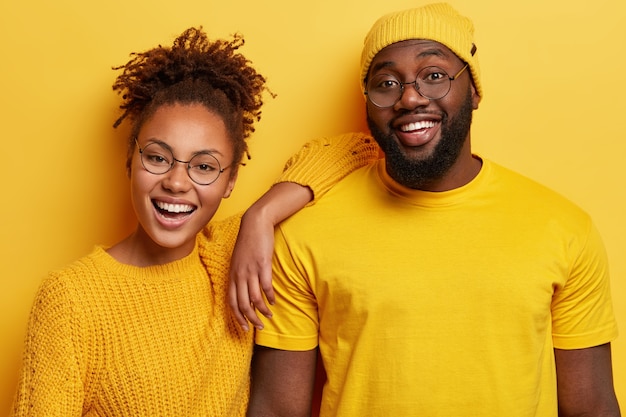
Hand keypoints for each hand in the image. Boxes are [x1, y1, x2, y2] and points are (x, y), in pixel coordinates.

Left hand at [228, 210, 274, 331]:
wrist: (255, 223)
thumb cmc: (248, 242)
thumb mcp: (238, 260)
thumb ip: (240, 275)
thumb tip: (245, 290)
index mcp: (232, 275)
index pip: (231, 302)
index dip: (237, 317)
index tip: (244, 327)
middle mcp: (239, 275)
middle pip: (242, 304)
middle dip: (250, 319)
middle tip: (258, 327)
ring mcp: (251, 270)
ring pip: (254, 298)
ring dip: (262, 310)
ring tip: (269, 316)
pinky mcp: (263, 265)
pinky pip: (266, 287)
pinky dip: (270, 297)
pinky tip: (274, 301)